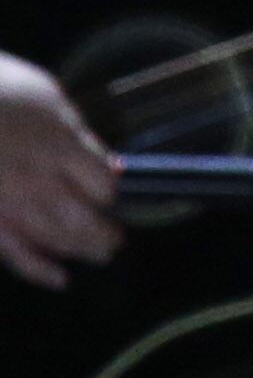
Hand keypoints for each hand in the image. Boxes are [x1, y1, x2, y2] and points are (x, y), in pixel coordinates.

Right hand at [0, 52, 121, 289]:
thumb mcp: (48, 98)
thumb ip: (78, 134)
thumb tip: (110, 164)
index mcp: (57, 147)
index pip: (102, 185)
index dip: (111, 194)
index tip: (110, 195)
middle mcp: (37, 181)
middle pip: (83, 220)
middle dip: (104, 234)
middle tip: (116, 240)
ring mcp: (7, 203)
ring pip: (54, 239)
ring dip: (82, 250)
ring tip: (100, 253)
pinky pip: (14, 252)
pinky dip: (38, 269)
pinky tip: (60, 279)